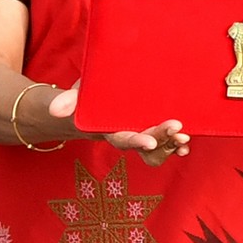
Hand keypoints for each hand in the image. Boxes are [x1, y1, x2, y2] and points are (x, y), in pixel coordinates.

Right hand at [49, 80, 189, 165]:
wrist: (98, 98)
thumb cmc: (88, 95)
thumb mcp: (77, 94)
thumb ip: (68, 100)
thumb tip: (55, 109)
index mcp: (109, 129)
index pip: (123, 138)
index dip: (136, 141)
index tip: (150, 141)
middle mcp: (129, 134)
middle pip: (146, 143)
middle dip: (162, 139)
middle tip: (178, 129)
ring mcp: (143, 133)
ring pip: (158, 148)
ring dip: (172, 145)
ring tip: (185, 139)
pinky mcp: (154, 128)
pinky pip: (166, 143)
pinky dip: (176, 145)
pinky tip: (186, 144)